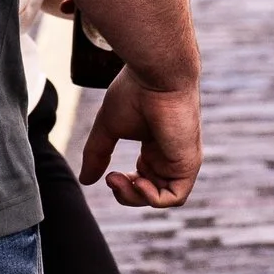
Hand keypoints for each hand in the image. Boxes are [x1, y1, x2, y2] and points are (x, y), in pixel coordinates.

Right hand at [78, 67, 200, 208]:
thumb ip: (97, 154)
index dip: (125, 185)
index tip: (109, 175)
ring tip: (119, 180)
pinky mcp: (188, 163)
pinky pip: (175, 196)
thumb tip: (85, 180)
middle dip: (127, 194)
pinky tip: (138, 181)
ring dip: (135, 197)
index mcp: (155, 145)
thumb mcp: (108, 128)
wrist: (157, 76)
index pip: (144, 178)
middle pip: (151, 192)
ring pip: (161, 197)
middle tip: (110, 179)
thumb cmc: (134, 92)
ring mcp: (180, 160)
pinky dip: (153, 198)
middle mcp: (170, 155)